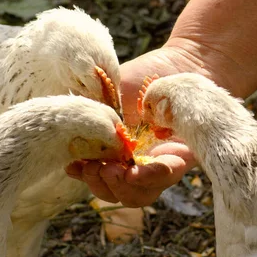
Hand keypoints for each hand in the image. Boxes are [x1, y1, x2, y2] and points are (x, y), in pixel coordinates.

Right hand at [66, 46, 200, 206]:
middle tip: (96, 167)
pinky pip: (169, 177)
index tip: (71, 166)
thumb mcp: (110, 94)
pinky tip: (151, 163)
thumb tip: (72, 137)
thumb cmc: (143, 76)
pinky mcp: (184, 159)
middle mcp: (138, 163)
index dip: (84, 176)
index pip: (98, 175)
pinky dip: (156, 174)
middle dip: (102, 184)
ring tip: (116, 169)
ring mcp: (161, 165)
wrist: (181, 61)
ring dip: (124, 185)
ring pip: (140, 195)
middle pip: (117, 193)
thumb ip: (95, 117)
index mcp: (117, 151)